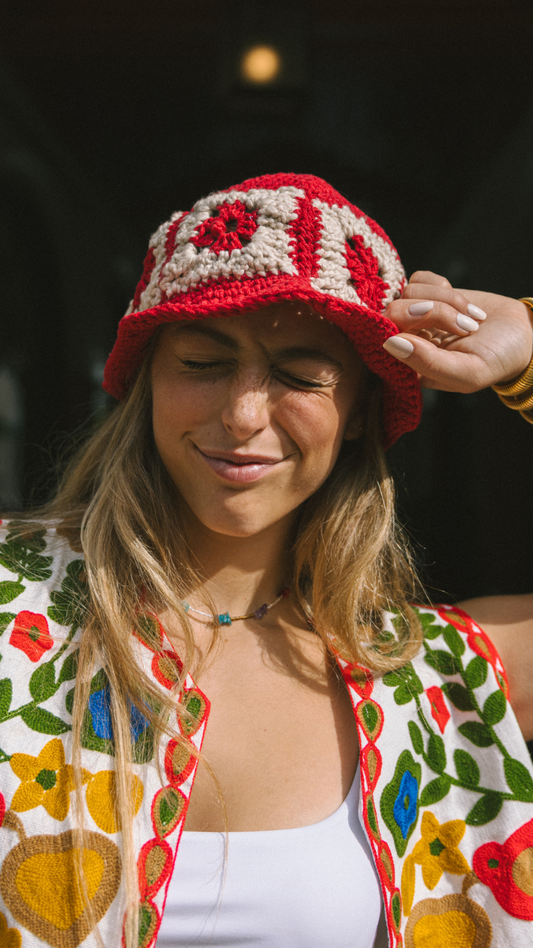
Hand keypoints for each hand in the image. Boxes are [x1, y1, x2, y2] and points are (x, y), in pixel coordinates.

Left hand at [382, 271, 532, 391]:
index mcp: (409, 366)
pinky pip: (420, 278)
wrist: (523, 335)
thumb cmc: (496, 361)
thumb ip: (428, 363)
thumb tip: (390, 342)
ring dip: (446, 301)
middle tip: (464, 326)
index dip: (406, 330)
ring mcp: (415, 315)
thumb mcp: (468, 373)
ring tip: (471, 320)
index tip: (436, 335)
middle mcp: (407, 340)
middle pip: (395, 311)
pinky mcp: (428, 293)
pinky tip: (464, 306)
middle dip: (433, 312)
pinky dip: (444, 288)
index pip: (384, 340)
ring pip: (410, 292)